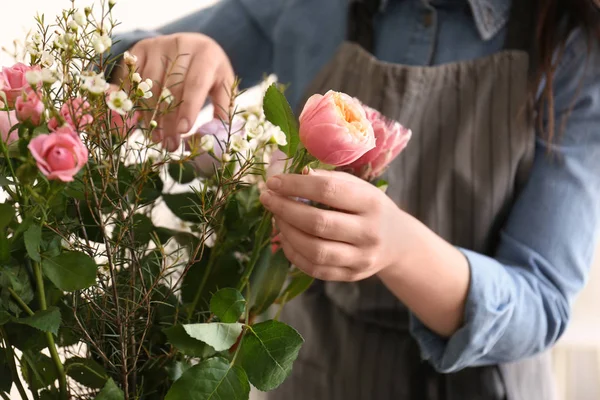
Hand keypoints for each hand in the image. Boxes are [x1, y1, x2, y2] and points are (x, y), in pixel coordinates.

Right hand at [111, 33, 234, 150]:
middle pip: (171, 88)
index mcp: (207, 54)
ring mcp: (158, 45)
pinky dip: (135, 102)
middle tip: (170, 145)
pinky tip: (139, 122)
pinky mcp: (140, 48)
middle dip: (169, 120)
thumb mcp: (222, 86)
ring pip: (150, 86)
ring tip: (157, 138)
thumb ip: (222, 111)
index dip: (189, 108)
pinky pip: (133, 80)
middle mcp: (181, 45)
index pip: (196, 83)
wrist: (190, 46)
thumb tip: (211, 138)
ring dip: (151, 116)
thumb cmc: (209, 73)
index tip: (184, 131)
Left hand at [259, 169, 411, 281]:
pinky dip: (293, 253)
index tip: (273, 182)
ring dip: (287, 232)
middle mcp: (368, 232)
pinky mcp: (350, 275)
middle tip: (267, 199)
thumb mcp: (359, 187)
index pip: (328, 191)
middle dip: (285, 209)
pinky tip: (285, 237)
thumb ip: (329, 180)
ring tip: (276, 218)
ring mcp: (360, 258)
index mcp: (371, 202)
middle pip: (318, 223)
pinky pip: (314, 268)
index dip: (296, 185)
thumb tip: (295, 174)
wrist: (398, 242)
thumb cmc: (370, 207)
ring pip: (314, 250)